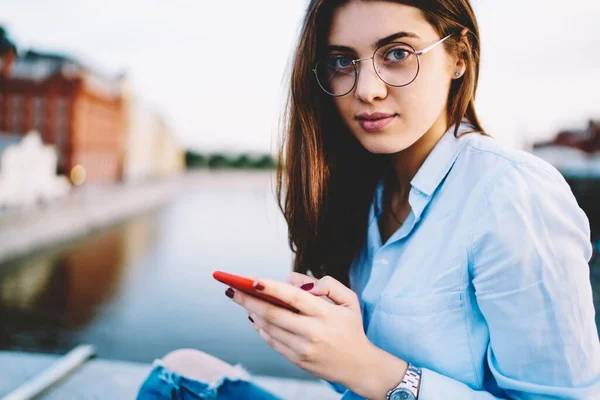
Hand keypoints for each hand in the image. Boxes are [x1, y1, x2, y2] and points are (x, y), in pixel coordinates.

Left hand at [225, 275, 373, 386]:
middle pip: (272, 314)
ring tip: (240, 298)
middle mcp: (312, 333)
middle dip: (248, 300)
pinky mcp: (297, 361)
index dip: (271, 288)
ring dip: (251, 312)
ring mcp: (303, 349)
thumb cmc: (351, 328)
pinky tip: (254, 316)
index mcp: (325, 314)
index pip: (293, 298)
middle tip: (231, 288)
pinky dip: (260, 328)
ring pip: (268, 328)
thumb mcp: (350, 300)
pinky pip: (272, 342)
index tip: (251, 279)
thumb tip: (295, 280)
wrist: (359, 366)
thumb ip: (327, 284)